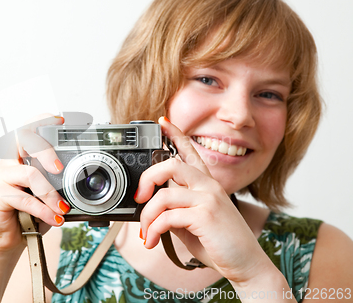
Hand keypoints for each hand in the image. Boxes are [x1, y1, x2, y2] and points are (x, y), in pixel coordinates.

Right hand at [0, 114, 69, 252]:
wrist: (6, 242)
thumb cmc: (28, 216)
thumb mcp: (49, 197)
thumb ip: (60, 185)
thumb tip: (83, 181)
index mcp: (23, 157)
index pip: (30, 130)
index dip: (42, 120)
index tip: (60, 118)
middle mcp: (11, 162)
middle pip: (24, 140)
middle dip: (44, 149)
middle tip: (59, 168)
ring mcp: (2, 177)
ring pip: (29, 174)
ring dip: (51, 193)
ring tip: (63, 208)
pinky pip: (24, 198)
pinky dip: (43, 209)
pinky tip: (54, 219)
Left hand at [135, 117, 273, 283]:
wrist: (246, 265)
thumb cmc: (219, 243)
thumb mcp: (193, 221)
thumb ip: (176, 209)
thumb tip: (152, 207)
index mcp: (207, 184)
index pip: (190, 151)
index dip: (175, 133)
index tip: (162, 121)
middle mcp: (209, 186)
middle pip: (171, 165)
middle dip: (147, 178)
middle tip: (139, 198)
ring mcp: (208, 199)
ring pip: (164, 195)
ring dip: (146, 217)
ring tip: (145, 233)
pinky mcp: (206, 215)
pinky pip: (167, 217)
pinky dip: (153, 230)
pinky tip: (152, 241)